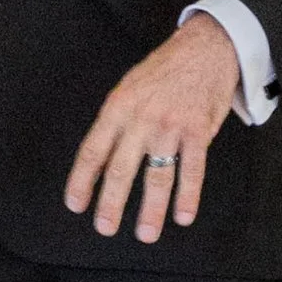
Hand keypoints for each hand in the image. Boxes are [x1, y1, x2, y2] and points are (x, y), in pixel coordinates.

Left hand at [64, 14, 240, 241]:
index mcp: (118, 107)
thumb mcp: (129, 87)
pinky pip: (192, 170)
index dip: (82, 180)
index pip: (93, 150)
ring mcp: (170, 126)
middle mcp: (141, 119)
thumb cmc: (165, 70)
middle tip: (104, 227)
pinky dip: (188, 196)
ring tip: (145, 233)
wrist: (205, 48)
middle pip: (121, 169)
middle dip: (111, 203)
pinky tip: (182, 215)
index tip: (76, 204)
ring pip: (157, 176)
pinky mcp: (198, 131)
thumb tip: (101, 157)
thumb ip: (116, 120)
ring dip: (150, 209)